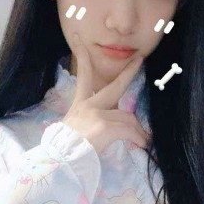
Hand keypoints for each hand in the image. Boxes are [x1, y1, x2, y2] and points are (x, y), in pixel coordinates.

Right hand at [62, 33, 150, 154]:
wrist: (60, 160)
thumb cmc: (65, 150)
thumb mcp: (75, 130)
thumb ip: (91, 123)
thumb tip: (113, 128)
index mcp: (79, 105)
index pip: (83, 77)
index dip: (83, 59)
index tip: (81, 43)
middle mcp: (88, 105)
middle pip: (114, 87)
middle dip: (129, 72)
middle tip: (140, 60)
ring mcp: (96, 114)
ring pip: (127, 117)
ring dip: (137, 131)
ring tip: (143, 141)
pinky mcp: (104, 125)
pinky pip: (129, 130)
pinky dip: (138, 138)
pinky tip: (141, 145)